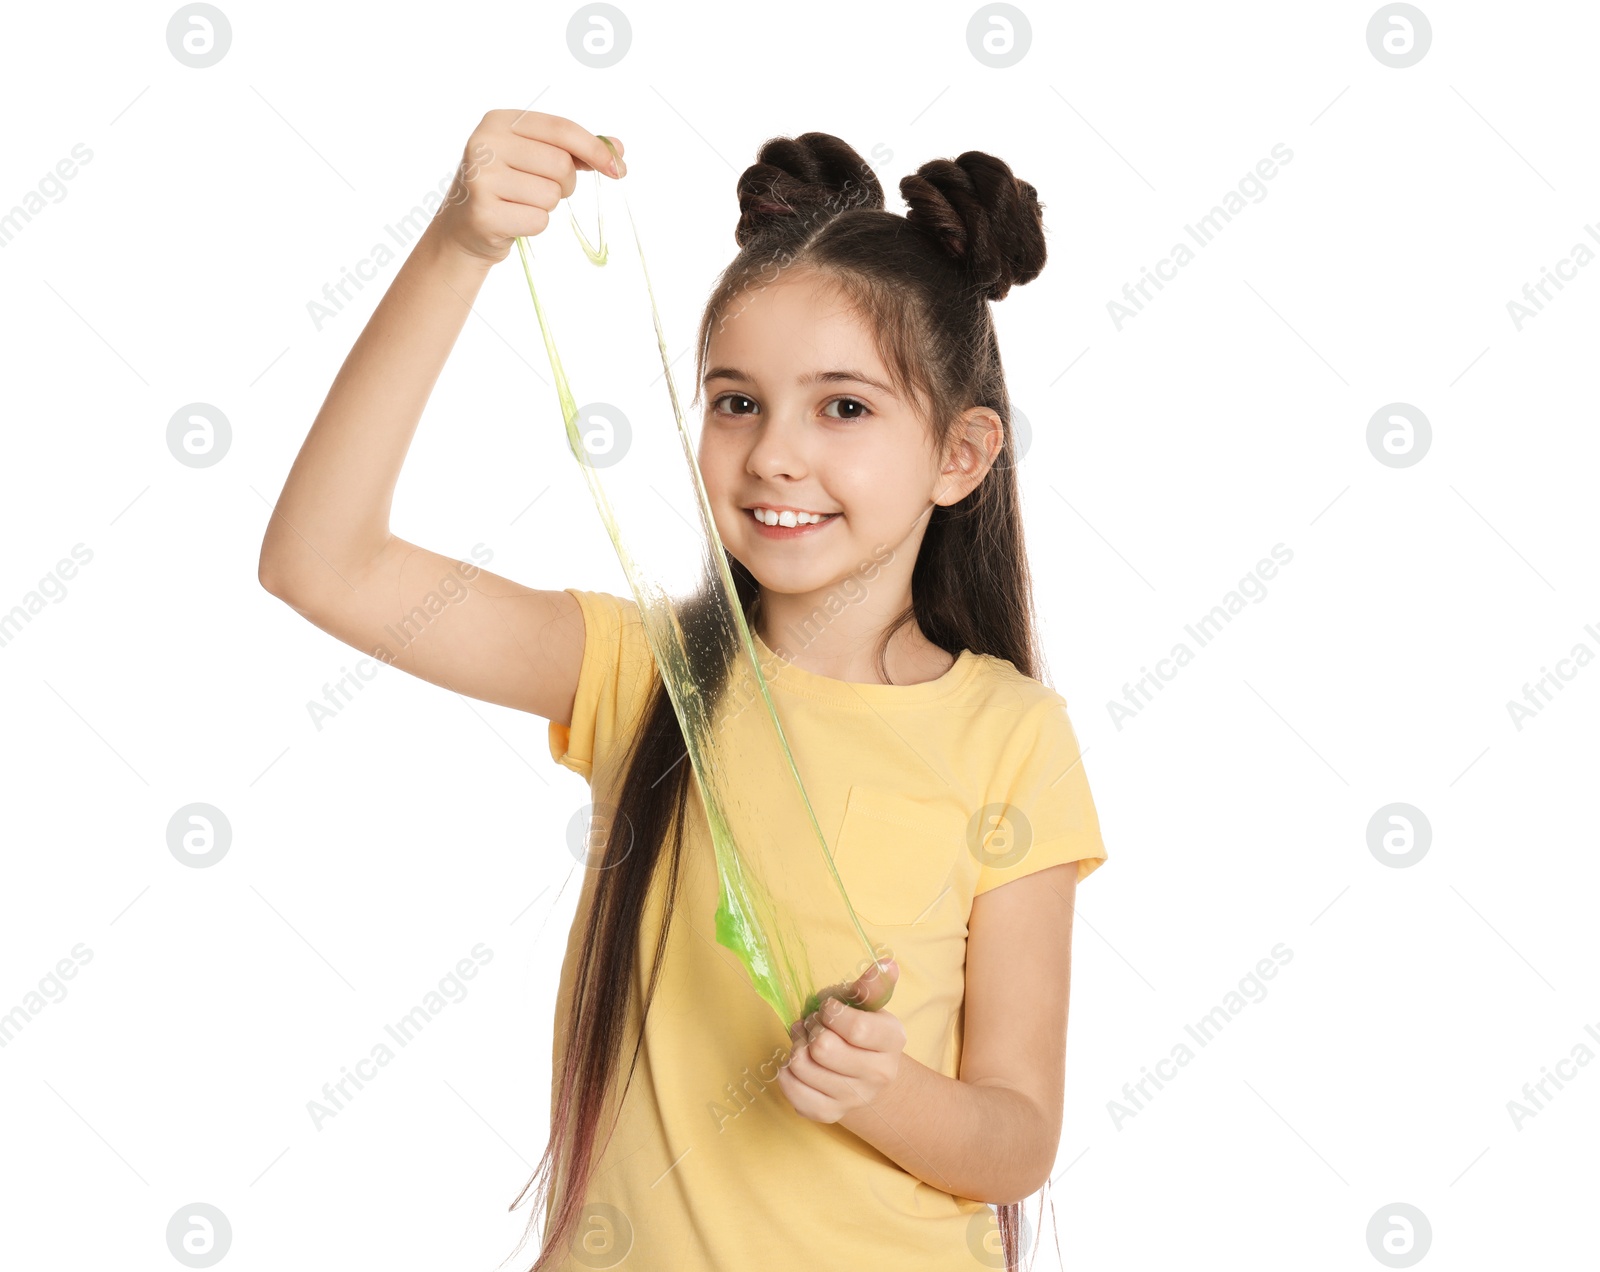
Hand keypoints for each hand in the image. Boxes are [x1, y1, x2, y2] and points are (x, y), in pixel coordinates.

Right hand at [435, 109, 625, 266]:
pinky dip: (534, 225)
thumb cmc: (507, 188)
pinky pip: (538, 220)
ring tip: (521, 203)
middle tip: (542, 189)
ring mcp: (481, 178)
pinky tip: (513, 220)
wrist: (464, 228)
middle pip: (561, 164)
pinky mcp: (484, 213)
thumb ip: (574, 150)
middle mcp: (486, 143)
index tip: (618, 168)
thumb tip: (619, 150)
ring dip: (547, 206)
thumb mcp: (534, 158)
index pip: (561, 129)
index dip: (595, 149)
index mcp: (500, 121)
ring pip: (551, 195)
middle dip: (564, 184)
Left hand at [778, 956, 902, 1123]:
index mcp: (892, 1041)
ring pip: (802, 1066)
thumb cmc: (860, 1030)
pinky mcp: (829, 1114)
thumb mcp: (866, 1004)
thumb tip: (887, 963)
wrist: (865, 1076)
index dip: (831, 1013)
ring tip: (806, 1042)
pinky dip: (786, 1073)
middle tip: (814, 1026)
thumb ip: (871, 985)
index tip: (829, 1010)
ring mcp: (854, 1098)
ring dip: (796, 1047)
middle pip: (824, 1049)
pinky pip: (792, 1090)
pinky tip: (798, 1064)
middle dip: (811, 1029)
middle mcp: (879, 1075)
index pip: (855, 1028)